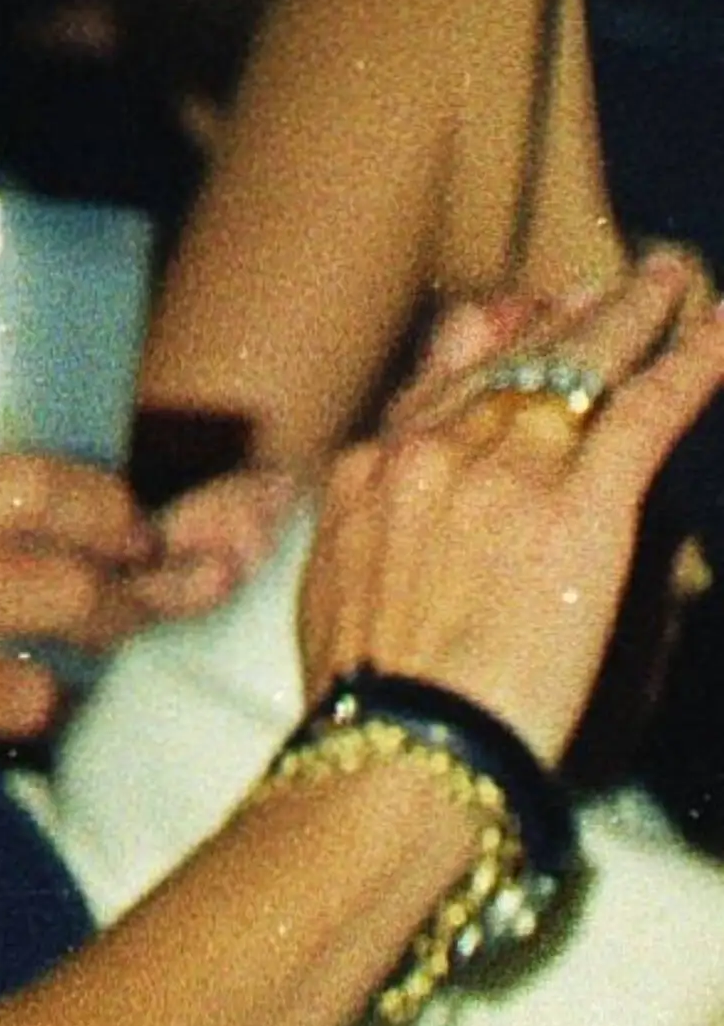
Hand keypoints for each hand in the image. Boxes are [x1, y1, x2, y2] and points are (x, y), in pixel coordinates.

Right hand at [304, 255, 723, 756]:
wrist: (403, 744)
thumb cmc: (372, 705)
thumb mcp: (340, 602)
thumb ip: (376, 543)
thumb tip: (413, 535)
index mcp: (367, 479)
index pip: (435, 392)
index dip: (484, 350)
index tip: (513, 321)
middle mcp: (425, 453)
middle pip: (507, 365)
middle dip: (564, 317)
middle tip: (610, 283)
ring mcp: (501, 471)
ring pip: (576, 368)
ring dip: (631, 317)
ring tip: (670, 282)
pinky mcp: (580, 504)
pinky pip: (645, 409)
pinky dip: (692, 362)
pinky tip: (721, 331)